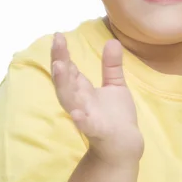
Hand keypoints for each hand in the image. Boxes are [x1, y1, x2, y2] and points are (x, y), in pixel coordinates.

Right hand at [51, 33, 143, 167]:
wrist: (125, 145)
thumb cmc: (116, 117)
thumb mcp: (115, 86)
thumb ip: (111, 66)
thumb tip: (112, 40)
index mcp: (82, 91)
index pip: (69, 70)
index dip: (62, 54)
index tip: (58, 36)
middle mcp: (80, 102)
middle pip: (65, 81)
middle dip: (59, 63)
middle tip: (56, 43)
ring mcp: (86, 117)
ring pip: (70, 101)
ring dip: (63, 85)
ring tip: (59, 67)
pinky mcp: (97, 132)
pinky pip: (87, 126)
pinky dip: (80, 120)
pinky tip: (77, 114)